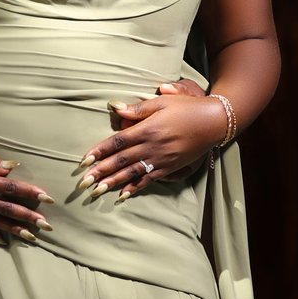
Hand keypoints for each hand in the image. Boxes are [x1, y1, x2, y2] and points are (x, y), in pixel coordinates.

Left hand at [79, 83, 229, 197]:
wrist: (214, 123)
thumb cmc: (187, 108)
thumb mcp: (162, 103)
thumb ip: (138, 108)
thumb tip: (115, 108)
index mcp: (148, 129)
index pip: (118, 142)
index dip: (100, 151)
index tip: (84, 160)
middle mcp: (152, 146)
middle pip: (121, 160)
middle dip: (100, 172)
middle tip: (83, 182)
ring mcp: (161, 160)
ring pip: (132, 173)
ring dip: (113, 183)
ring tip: (96, 191)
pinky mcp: (170, 168)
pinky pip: (149, 180)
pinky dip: (135, 188)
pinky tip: (122, 195)